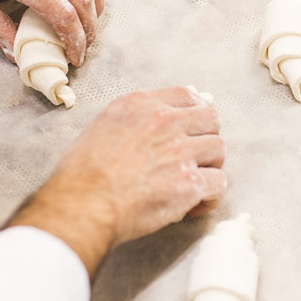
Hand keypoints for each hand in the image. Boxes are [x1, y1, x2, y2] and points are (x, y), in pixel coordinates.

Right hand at [10, 87, 226, 276]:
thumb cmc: (81, 175)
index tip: (194, 125)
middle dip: (206, 137)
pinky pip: (219, 183)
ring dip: (209, 166)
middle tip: (196, 157)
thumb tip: (150, 125)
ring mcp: (180, 150)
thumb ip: (131, 121)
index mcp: (140, 105)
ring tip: (194, 183)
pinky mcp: (190, 182)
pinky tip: (194, 205)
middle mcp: (164, 122)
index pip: (186, 95)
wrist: (83, 205)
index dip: (195, 111)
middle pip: (210, 119)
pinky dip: (210, 196)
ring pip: (218, 149)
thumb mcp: (100, 128)